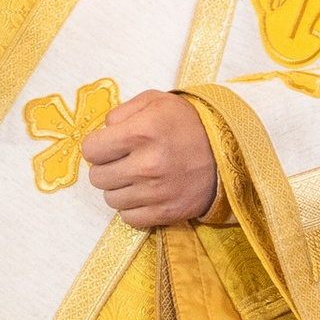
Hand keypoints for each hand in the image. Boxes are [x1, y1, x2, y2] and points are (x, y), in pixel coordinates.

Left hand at [79, 89, 218, 231]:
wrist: (230, 150)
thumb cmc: (188, 123)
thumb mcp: (156, 101)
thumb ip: (123, 112)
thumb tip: (103, 132)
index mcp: (142, 133)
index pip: (90, 150)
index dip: (97, 146)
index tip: (108, 144)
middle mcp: (147, 165)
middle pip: (97, 177)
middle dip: (107, 167)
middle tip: (124, 160)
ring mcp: (157, 192)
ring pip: (111, 199)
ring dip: (120, 188)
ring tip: (138, 176)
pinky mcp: (166, 212)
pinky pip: (129, 217)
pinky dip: (133, 207)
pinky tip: (146, 192)